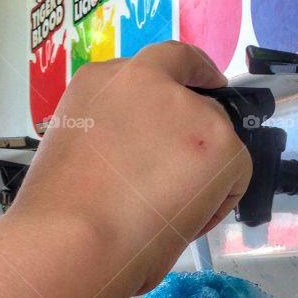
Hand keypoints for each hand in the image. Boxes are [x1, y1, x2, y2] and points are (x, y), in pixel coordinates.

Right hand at [9, 41, 251, 294]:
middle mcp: (149, 80)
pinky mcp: (222, 144)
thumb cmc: (61, 211)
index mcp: (103, 80)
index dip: (191, 73)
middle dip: (194, 140)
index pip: (164, 59)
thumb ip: (114, 131)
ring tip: (166, 212)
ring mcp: (190, 109)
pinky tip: (183, 221)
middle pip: (196, 103)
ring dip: (203, 174)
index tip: (205, 84)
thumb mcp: (77, 147)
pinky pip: (236, 175)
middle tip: (177, 183)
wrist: (75, 238)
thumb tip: (140, 153)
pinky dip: (219, 202)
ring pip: (217, 141)